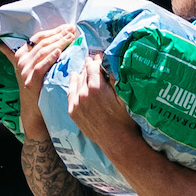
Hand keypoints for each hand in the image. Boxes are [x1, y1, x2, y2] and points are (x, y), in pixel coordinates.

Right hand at [5, 26, 78, 141]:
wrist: (34, 110)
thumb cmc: (37, 86)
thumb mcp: (30, 68)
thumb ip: (25, 54)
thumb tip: (0, 44)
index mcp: (20, 55)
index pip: (38, 37)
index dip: (54, 30)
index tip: (67, 27)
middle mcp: (21, 62)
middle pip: (42, 42)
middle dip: (59, 34)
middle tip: (73, 29)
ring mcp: (25, 72)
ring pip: (43, 52)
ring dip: (58, 42)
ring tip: (71, 37)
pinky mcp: (31, 82)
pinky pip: (41, 67)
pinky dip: (50, 58)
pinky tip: (60, 52)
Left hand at [64, 51, 147, 169]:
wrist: (116, 141)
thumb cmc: (124, 118)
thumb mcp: (124, 96)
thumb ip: (116, 77)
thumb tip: (112, 61)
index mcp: (96, 87)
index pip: (94, 65)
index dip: (98, 59)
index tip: (100, 55)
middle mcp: (83, 93)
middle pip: (84, 72)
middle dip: (90, 65)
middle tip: (93, 58)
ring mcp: (76, 103)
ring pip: (76, 81)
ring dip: (81, 73)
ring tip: (85, 67)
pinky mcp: (73, 112)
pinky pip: (70, 93)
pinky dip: (73, 84)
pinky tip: (75, 78)